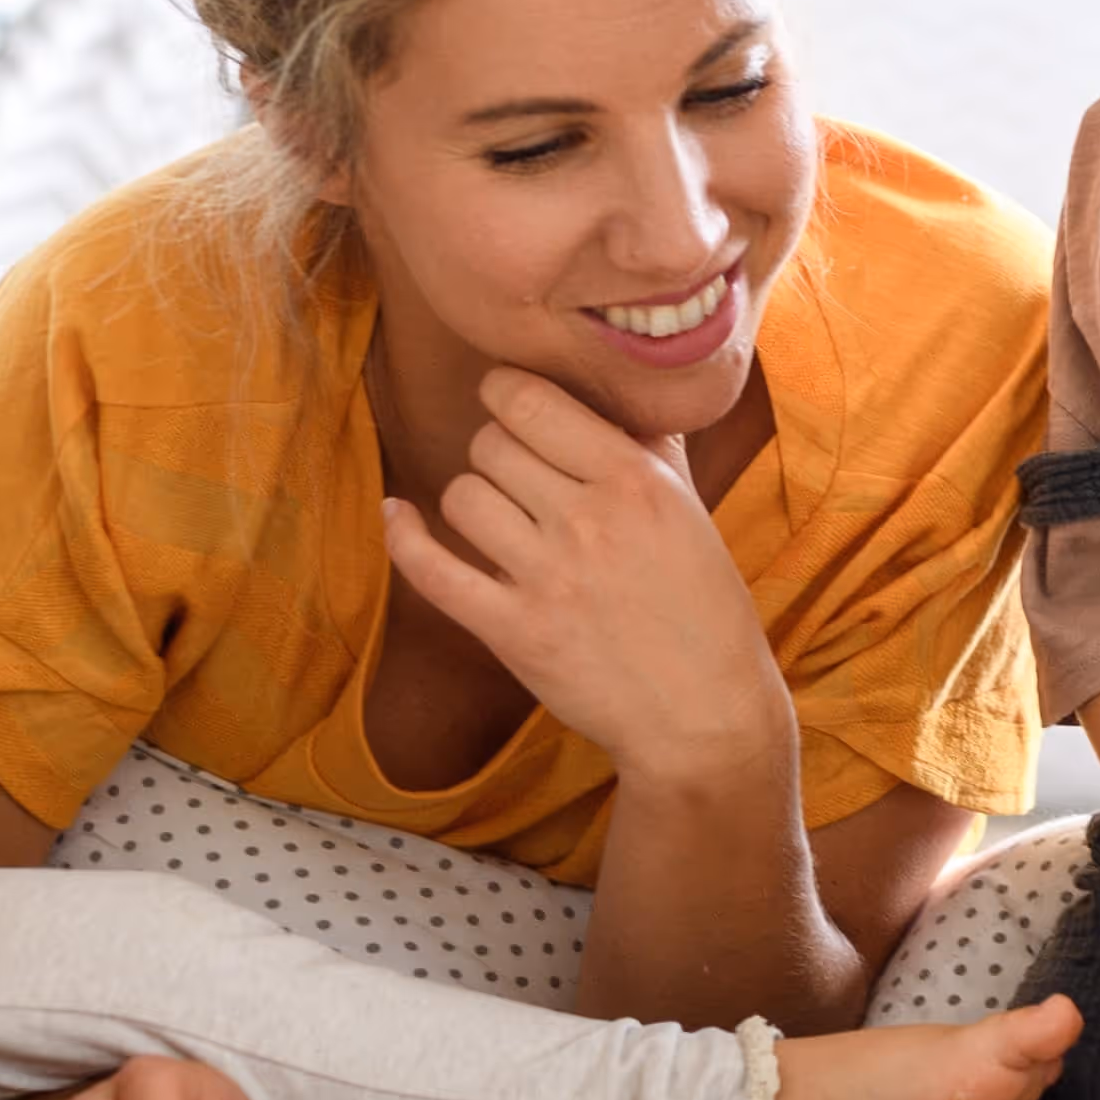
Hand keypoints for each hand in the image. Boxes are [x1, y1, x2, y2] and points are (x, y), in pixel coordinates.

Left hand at [379, 367, 794, 785]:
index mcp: (634, 480)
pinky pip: (432, 569)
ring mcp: (545, 578)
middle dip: (497, 453)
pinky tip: (396, 516)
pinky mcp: (512, 631)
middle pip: (491, 446)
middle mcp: (587, 520)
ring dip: (472, 500)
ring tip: (499, 520)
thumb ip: (649, 445)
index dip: (504, 392)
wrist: (702, 714)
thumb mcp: (691, 510)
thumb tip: (614, 386)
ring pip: (462, 496)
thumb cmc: (703, 608)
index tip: (507, 402)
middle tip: (520, 478)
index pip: (529, 400)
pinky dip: (402, 537)